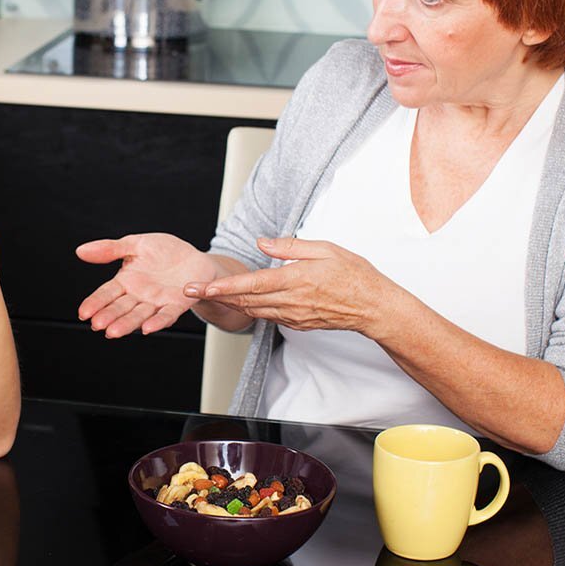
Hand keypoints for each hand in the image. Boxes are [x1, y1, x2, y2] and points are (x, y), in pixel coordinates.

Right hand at [76, 234, 217, 337]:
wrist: (194, 257)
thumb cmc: (165, 251)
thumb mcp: (136, 244)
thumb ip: (110, 249)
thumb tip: (80, 251)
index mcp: (126, 281)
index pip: (106, 293)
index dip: (95, 303)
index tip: (83, 313)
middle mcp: (139, 295)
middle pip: (120, 308)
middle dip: (109, 316)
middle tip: (97, 325)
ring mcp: (156, 302)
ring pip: (139, 315)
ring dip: (126, 324)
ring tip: (114, 332)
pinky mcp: (176, 304)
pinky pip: (166, 315)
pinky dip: (157, 322)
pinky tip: (147, 328)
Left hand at [189, 237, 393, 334]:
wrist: (374, 307)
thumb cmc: (355, 275)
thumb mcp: (326, 249)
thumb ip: (291, 246)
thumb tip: (262, 242)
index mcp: (295, 279)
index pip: (252, 284)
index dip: (225, 286)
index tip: (204, 286)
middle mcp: (291, 301)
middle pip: (245, 300)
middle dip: (215, 296)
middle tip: (190, 290)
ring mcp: (293, 316)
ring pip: (253, 310)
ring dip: (228, 304)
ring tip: (205, 295)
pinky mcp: (297, 323)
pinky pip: (267, 316)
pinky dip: (249, 309)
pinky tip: (238, 303)